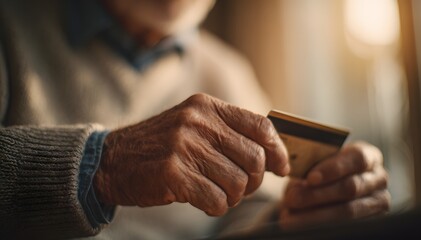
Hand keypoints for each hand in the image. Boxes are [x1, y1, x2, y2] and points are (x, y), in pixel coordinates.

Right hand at [94, 93, 288, 215]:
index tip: (281, 168)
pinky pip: (217, 200)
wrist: (112, 159)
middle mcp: (198, 121)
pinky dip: (216, 207)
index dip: (278, 150)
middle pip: (254, 158)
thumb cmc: (160, 146)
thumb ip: (228, 133)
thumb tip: (272, 155)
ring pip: (238, 183)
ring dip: (233, 196)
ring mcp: (184, 145)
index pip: (260, 125)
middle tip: (241, 188)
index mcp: (206, 107)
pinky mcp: (173, 172)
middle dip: (254, 180)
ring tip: (217, 193)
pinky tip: (203, 201)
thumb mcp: (193, 125)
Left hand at [280, 142, 389, 228]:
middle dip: (318, 195)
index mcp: (369, 156)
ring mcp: (377, 202)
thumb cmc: (324, 171)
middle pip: (351, 187)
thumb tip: (295, 184)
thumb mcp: (319, 164)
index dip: (334, 168)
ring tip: (290, 217)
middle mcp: (378, 179)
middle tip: (292, 199)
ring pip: (348, 211)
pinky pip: (346, 226)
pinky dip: (320, 226)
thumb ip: (311, 168)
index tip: (310, 178)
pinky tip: (300, 225)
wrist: (330, 188)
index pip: (357, 159)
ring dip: (315, 215)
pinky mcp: (371, 221)